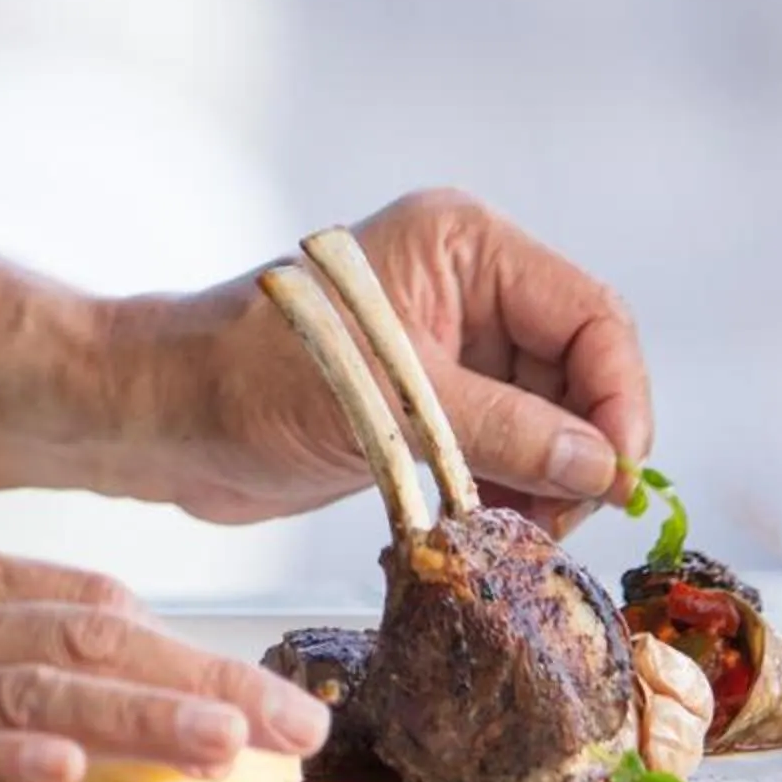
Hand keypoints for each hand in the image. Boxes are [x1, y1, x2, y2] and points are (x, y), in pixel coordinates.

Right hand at [0, 537, 326, 781]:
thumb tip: (111, 673)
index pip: (88, 598)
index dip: (193, 640)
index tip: (275, 685)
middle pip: (84, 639)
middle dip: (203, 677)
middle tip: (296, 721)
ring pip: (34, 694)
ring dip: (141, 717)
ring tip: (229, 741)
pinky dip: (7, 760)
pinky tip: (68, 774)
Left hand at [164, 188, 652, 536]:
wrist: (162, 416)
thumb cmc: (245, 377)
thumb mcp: (384, 400)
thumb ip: (503, 428)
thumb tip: (602, 465)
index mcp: (462, 246)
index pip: (591, 315)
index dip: (619, 398)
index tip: (616, 480)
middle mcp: (466, 286)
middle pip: (581, 373)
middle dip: (580, 453)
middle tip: (556, 526)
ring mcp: (449, 345)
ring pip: (550, 421)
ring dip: (544, 485)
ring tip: (512, 535)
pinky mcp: (429, 402)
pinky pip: (506, 450)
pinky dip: (507, 494)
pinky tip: (480, 529)